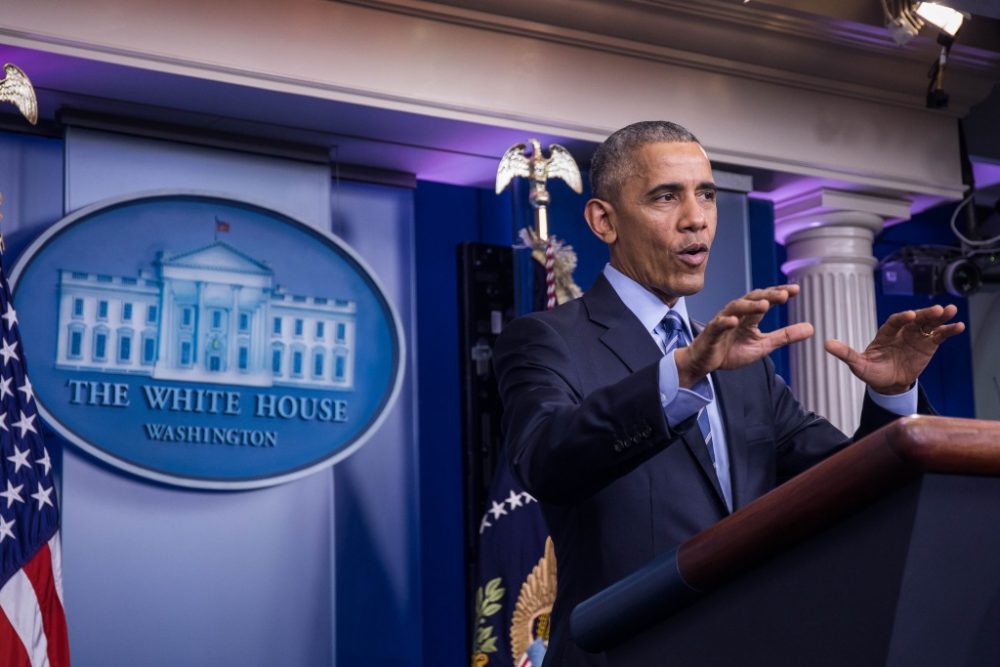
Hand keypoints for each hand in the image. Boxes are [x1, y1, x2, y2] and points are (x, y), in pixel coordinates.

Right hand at [675, 284, 813, 386]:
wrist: (705, 363)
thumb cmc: (731, 351)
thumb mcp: (763, 345)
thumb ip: (785, 336)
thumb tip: (811, 328)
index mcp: (750, 316)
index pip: (766, 299)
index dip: (779, 293)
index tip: (796, 289)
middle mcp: (736, 314)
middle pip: (752, 299)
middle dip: (768, 295)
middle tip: (784, 295)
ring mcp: (723, 321)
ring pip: (736, 308)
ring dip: (749, 305)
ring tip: (764, 305)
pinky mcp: (711, 333)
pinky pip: (718, 325)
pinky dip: (725, 322)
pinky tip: (734, 321)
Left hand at [824, 304, 964, 394]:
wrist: (888, 384)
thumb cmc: (871, 372)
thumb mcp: (858, 364)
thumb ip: (845, 353)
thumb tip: (825, 344)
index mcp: (885, 333)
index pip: (894, 322)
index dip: (902, 318)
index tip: (910, 316)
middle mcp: (902, 331)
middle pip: (915, 320)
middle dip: (925, 314)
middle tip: (937, 309)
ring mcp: (916, 337)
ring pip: (929, 324)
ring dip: (940, 317)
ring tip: (951, 311)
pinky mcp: (928, 344)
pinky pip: (939, 336)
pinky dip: (948, 331)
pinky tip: (958, 327)